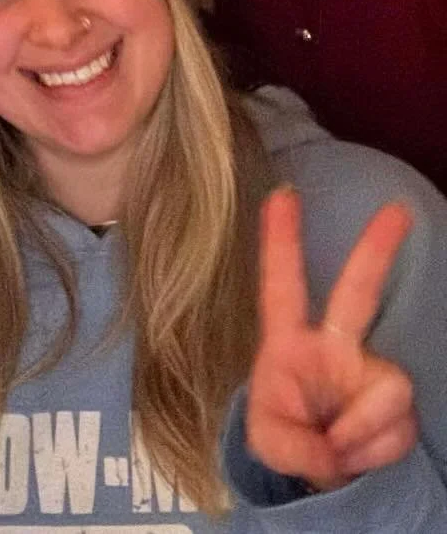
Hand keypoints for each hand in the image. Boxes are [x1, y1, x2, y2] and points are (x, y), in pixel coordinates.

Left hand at [246, 186, 416, 490]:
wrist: (322, 471)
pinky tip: (358, 455)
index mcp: (288, 341)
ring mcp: (369, 370)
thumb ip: (292, 445)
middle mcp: (334, 345)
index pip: (280, 285)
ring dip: (361, 433)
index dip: (279, 242)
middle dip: (377, 249)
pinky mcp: (397, 401)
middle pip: (359, 290)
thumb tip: (333, 444)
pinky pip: (398, 427)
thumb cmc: (286, 434)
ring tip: (335, 448)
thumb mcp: (268, 443)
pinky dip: (376, 451)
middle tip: (398, 209)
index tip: (282, 194)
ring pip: (390, 390)